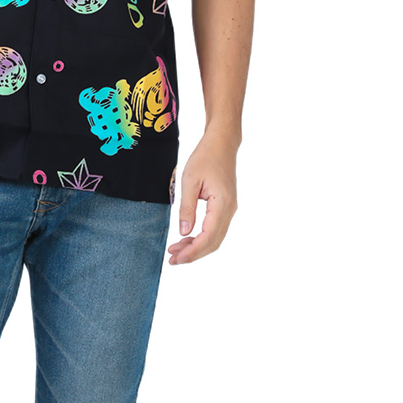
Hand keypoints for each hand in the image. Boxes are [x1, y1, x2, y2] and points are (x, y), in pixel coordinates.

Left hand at [167, 132, 237, 264]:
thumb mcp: (190, 180)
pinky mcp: (226, 206)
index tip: (176, 258)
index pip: (208, 237)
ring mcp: (230, 209)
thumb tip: (183, 232)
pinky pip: (216, 228)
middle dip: (193, 254)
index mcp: (222, 204)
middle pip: (213, 242)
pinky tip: (188, 237)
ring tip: (177, 250)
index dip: (192, 251)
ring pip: (215, 237)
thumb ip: (187, 208)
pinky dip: (202, 237)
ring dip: (197, 247)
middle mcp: (230, 210)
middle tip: (173, 259)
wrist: (221, 143)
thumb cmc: (205, 157)